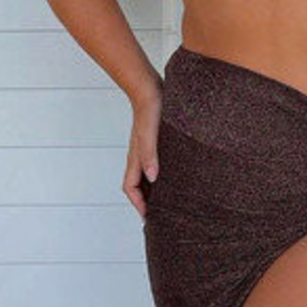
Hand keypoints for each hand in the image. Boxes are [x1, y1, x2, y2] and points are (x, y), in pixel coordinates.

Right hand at [124, 83, 163, 220]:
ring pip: (147, 175)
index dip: (138, 204)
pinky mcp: (155, 142)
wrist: (150, 88)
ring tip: (170, 200)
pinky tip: (176, 175)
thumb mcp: (150, 134)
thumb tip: (153, 177)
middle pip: (138, 185)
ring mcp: (146, 150)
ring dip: (154, 189)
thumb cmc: (150, 110)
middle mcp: (139, 156)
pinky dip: (161, 174)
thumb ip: (150, 155)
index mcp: (135, 158)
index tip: (149, 217)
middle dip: (145, 202)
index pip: (130, 187)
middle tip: (161, 215)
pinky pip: (155, 164)